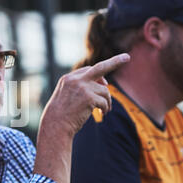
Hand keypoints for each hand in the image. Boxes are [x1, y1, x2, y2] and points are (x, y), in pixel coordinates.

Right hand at [33, 53, 129, 182]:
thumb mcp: (66, 97)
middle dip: (115, 61)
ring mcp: (83, 87)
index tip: (106, 81)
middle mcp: (75, 80)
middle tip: (127, 57)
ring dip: (107, 101)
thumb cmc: (61, 114)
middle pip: (100, 67)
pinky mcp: (89, 98)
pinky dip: (106, 108)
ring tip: (104, 110)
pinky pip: (105, 101)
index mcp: (68, 78)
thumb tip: (104, 85)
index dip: (98, 76)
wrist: (55, 125)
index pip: (87, 71)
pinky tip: (102, 114)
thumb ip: (81, 88)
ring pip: (104, 90)